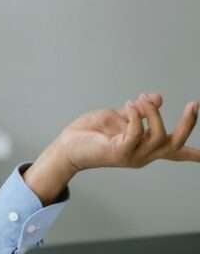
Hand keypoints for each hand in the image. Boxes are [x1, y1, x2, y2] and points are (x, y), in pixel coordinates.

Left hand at [24, 93, 198, 204]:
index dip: (194, 153)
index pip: (175, 152)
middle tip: (194, 104)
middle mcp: (143, 155)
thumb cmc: (90, 134)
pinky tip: (129, 105)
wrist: (66, 147)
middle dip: (188, 124)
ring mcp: (133, 155)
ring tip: (139, 100)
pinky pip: (136, 132)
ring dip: (151, 112)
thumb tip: (157, 97)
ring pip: (158, 135)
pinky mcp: (119, 152)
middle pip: (175, 144)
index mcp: (145, 147)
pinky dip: (136, 115)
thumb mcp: (119, 117)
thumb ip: (139, 110)